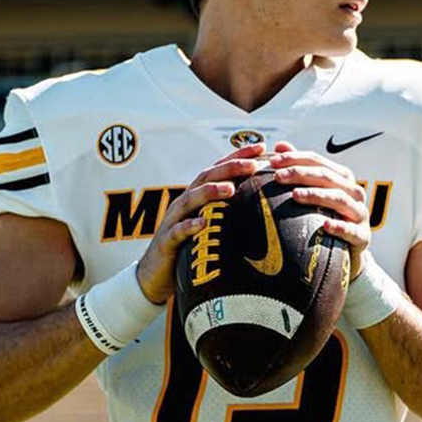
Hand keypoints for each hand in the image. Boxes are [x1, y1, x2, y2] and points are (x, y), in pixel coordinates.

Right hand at [136, 143, 266, 303]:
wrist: (156, 275)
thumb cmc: (189, 248)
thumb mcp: (212, 225)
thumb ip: (231, 211)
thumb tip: (265, 203)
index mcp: (198, 196)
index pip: (219, 169)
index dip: (238, 156)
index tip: (262, 147)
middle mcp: (185, 202)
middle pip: (206, 178)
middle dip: (229, 168)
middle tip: (252, 164)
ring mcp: (174, 220)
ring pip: (191, 200)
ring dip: (210, 192)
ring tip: (230, 188)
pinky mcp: (167, 242)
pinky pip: (177, 231)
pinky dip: (189, 226)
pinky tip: (203, 223)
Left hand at [268, 141, 370, 279]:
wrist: (349, 250)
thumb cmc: (328, 215)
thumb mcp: (315, 191)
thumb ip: (300, 168)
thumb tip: (280, 145)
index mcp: (342, 178)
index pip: (318, 161)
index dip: (296, 158)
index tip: (273, 162)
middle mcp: (354, 192)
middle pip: (327, 177)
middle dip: (301, 174)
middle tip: (278, 177)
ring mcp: (360, 214)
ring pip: (339, 199)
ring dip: (316, 195)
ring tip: (295, 195)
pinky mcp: (362, 235)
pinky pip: (352, 230)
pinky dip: (339, 226)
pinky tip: (324, 225)